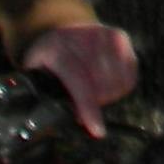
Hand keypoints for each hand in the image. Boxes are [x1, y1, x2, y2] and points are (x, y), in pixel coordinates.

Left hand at [21, 23, 137, 138]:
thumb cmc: (45, 62)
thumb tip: (47, 125)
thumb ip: (42, 97)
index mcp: (54, 48)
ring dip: (109, 96)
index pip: (77, 80)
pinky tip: (105, 84)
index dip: (88, 107)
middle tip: (83, 107)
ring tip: (91, 93)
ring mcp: (102, 34)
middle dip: (96, 104)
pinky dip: (120, 87)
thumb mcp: (33, 76)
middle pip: (102, 85)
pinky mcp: (119, 37)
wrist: (57, 31)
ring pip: (119, 82)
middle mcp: (80, 37)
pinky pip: (130, 75)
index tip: (97, 131)